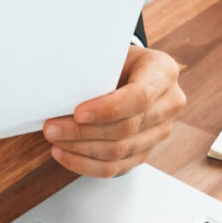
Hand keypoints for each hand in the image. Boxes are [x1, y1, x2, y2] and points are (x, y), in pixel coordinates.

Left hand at [42, 44, 185, 176]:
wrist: (127, 71)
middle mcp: (169, 103)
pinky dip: (85, 164)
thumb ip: (95, 69)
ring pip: (119, 151)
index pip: (140, 96)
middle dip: (83, 131)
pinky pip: (115, 168)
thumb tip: (59, 89)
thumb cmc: (115, 60)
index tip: (78, 113)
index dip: (108, 109)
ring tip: (55, 140)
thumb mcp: (109, 54)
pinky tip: (65, 154)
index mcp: (164, 72)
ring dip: (80, 149)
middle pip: (127, 128)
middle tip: (52, 127)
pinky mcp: (145, 152)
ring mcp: (160, 131)